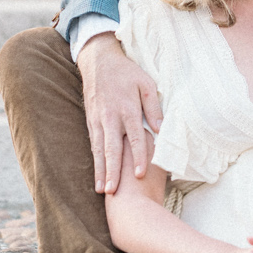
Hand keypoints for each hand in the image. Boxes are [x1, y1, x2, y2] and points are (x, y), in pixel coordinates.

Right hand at [77, 32, 163, 194]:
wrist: (99, 61)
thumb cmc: (127, 72)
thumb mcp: (146, 83)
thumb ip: (154, 107)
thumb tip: (162, 129)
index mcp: (127, 107)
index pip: (134, 137)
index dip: (137, 157)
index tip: (139, 175)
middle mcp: (110, 116)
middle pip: (111, 148)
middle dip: (112, 171)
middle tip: (112, 191)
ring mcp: (98, 120)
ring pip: (99, 149)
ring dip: (100, 170)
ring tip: (101, 190)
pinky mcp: (90, 121)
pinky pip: (93, 143)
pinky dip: (95, 160)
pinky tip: (97, 173)